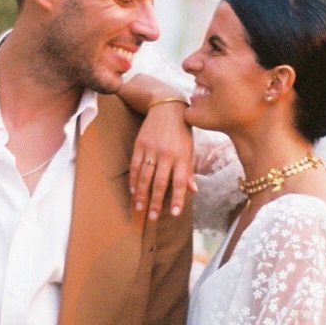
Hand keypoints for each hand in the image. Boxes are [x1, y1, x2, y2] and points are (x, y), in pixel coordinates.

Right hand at [129, 102, 195, 221]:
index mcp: (182, 156)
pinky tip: (132, 191)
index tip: (175, 214)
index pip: (180, 182)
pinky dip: (133, 180)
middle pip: (160, 183)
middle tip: (152, 217)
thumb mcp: (190, 149)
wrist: (167, 107)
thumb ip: (189, 170)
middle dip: (156, 202)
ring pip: (145, 176)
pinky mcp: (140, 144)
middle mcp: (167, 154)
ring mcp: (152, 149)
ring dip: (141, 194)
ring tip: (139, 208)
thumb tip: (193, 190)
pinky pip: (135, 165)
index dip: (177, 199)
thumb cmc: (182, 131)